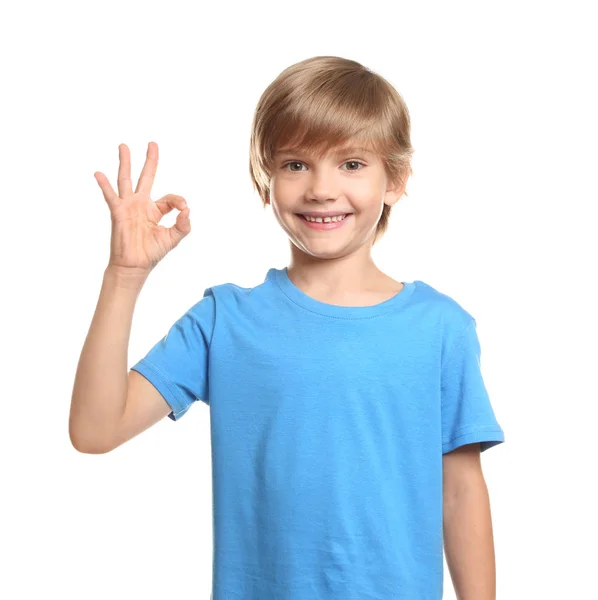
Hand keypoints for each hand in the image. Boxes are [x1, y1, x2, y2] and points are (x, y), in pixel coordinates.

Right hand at [95, 142, 190, 272]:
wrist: (134, 266)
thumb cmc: (151, 253)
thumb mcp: (173, 238)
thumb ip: (183, 224)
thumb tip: (187, 210)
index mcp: (155, 211)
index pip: (170, 198)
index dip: (179, 201)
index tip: (183, 208)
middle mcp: (142, 205)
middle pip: (146, 177)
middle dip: (150, 161)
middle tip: (152, 144)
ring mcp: (129, 207)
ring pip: (126, 179)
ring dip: (125, 163)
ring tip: (123, 146)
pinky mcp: (118, 212)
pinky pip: (111, 196)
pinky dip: (104, 185)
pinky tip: (99, 173)